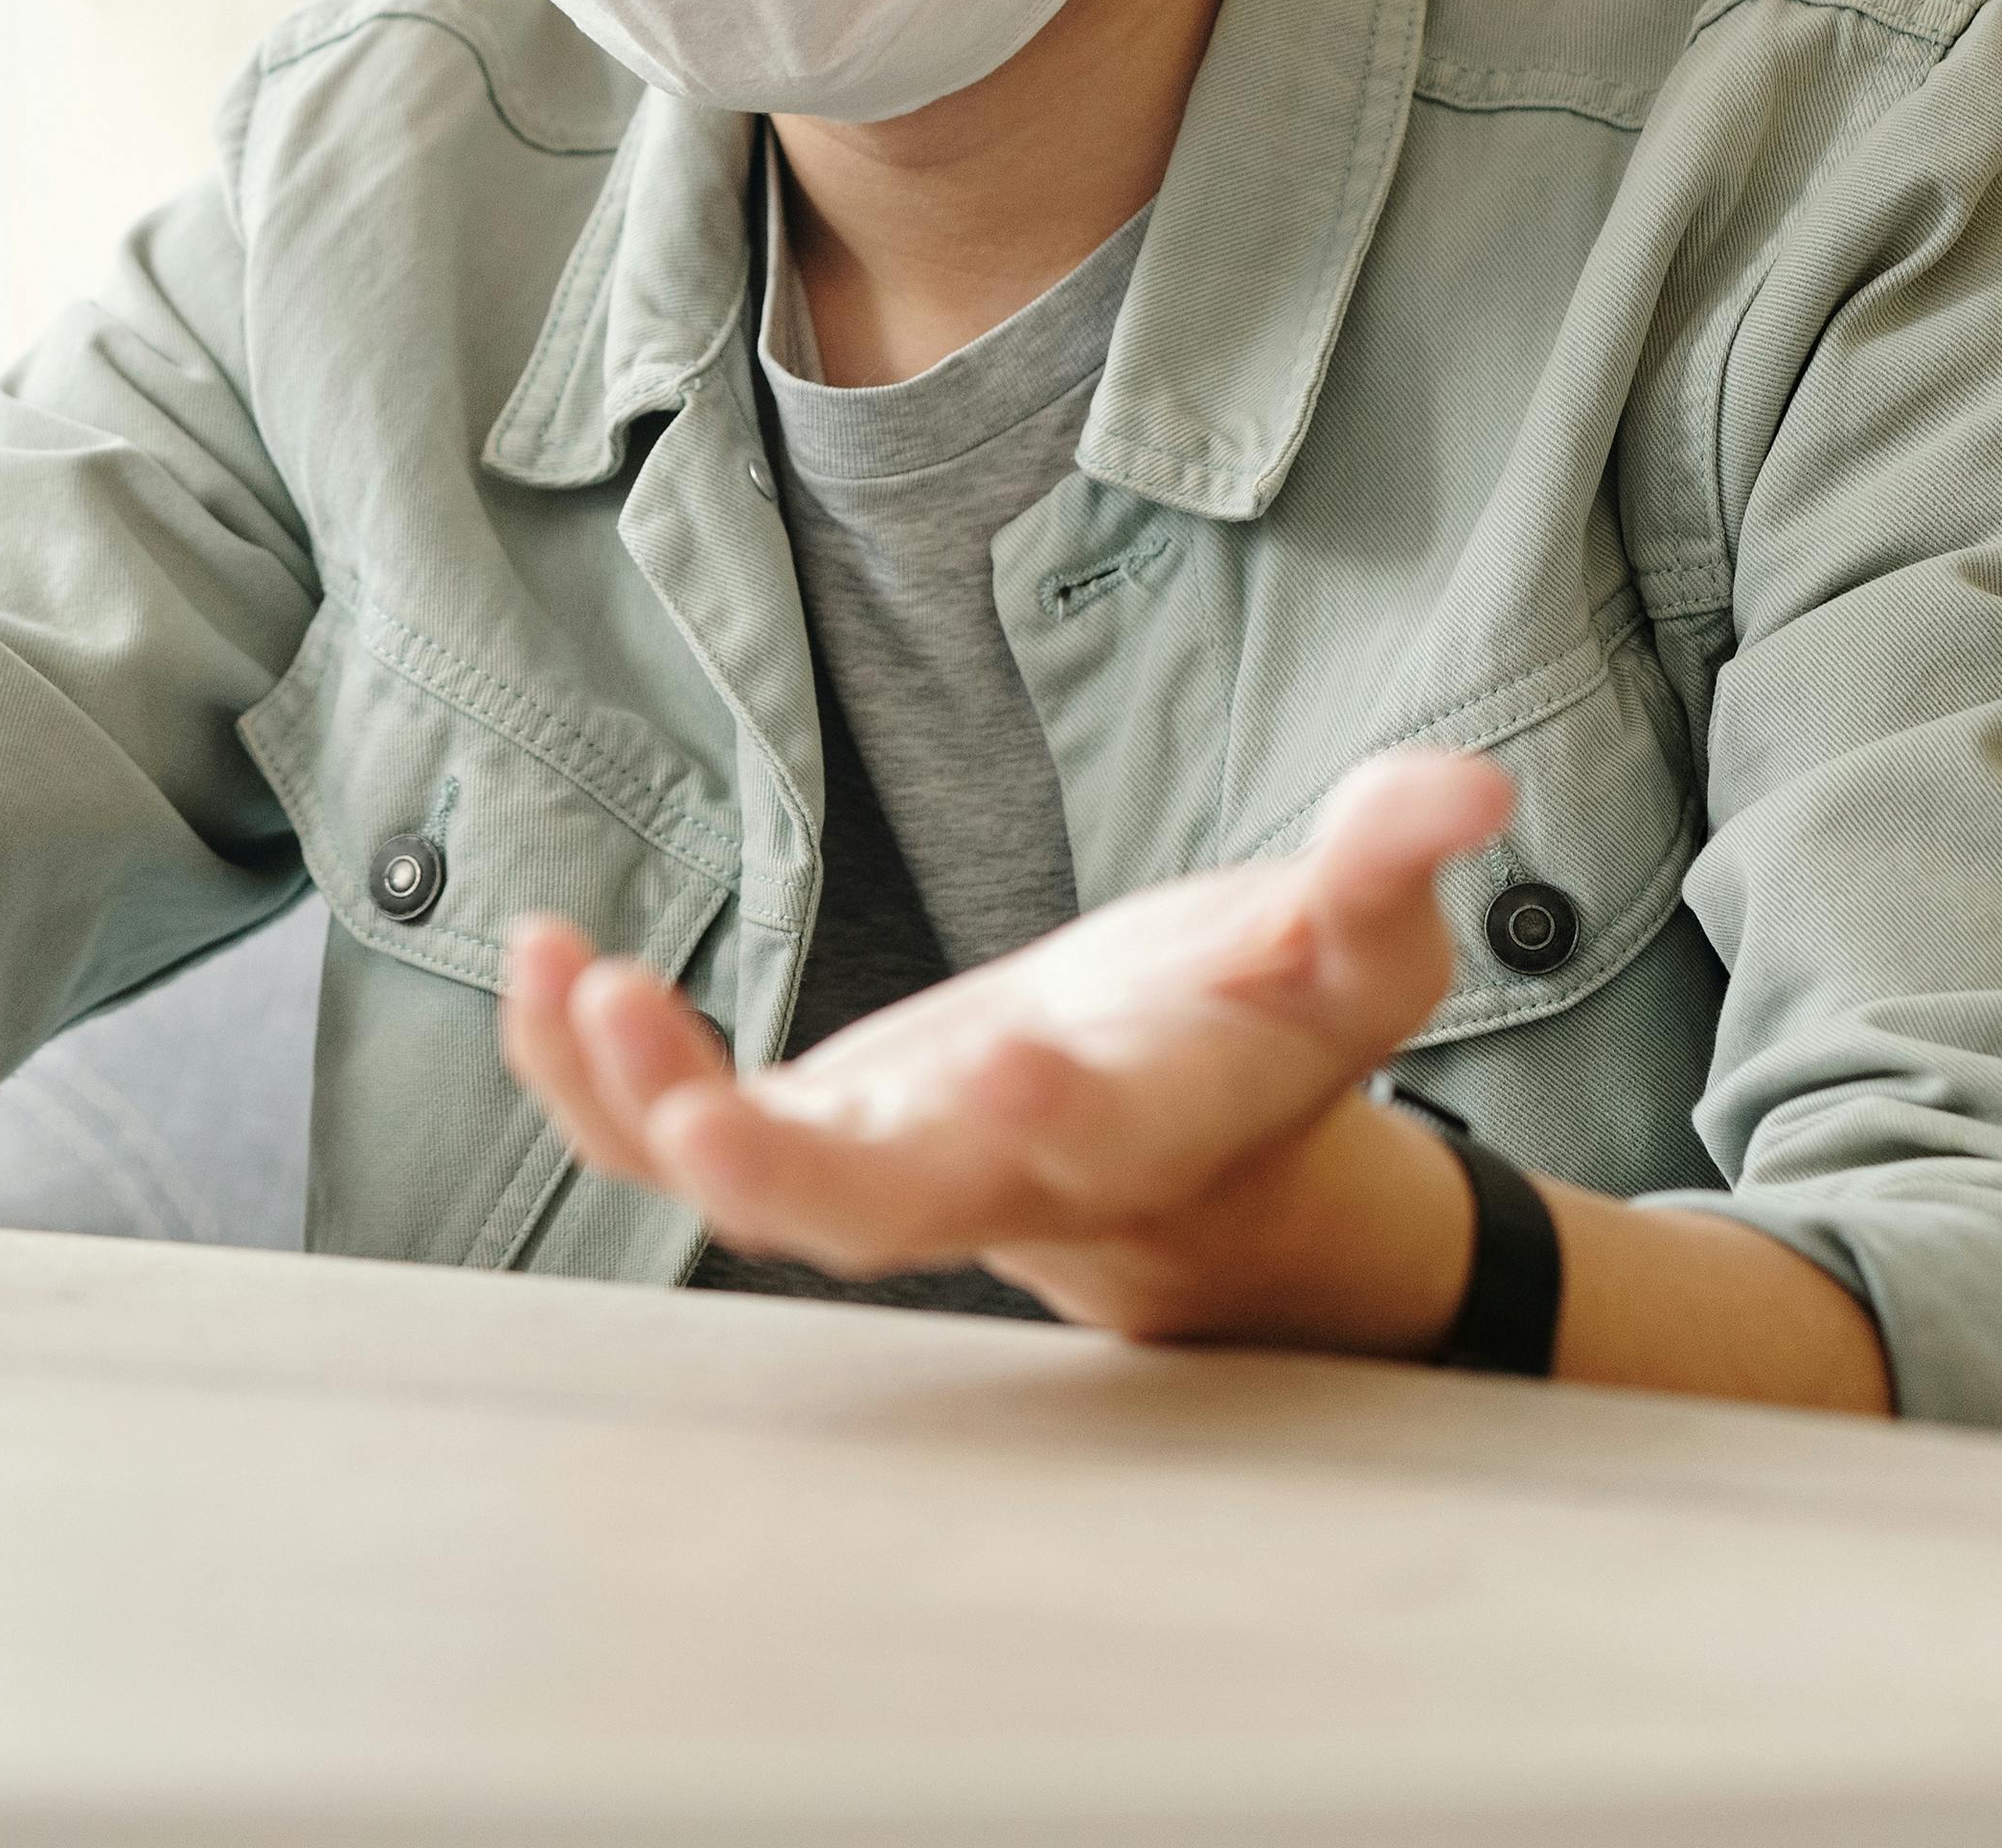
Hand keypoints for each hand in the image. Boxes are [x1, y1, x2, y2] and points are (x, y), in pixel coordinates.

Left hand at [498, 746, 1513, 1348]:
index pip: (1086, 1141)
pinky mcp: (802, 1130)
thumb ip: (1390, 865)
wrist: (1196, 1151)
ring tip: (571, 987)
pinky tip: (532, 963)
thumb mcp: (1360, 947)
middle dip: (783, 1171)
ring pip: (745, 1182)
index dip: (1043, 1117)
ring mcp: (879, 1163)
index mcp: (1132, 1123)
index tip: (1006, 1064)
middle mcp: (989, 1171)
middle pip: (874, 1216)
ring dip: (640, 1104)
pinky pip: (668, 1120)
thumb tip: (1469, 786)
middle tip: (693, 1112)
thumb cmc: (1274, 1028)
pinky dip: (587, 1070)